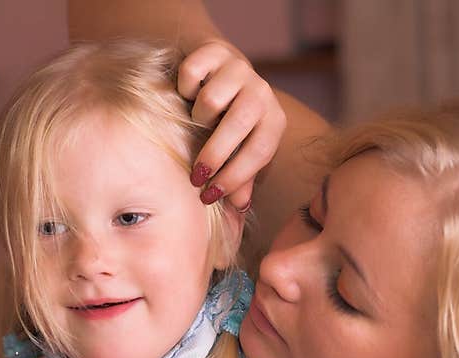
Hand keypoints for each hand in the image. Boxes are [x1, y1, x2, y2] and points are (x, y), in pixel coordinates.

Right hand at [178, 40, 286, 210]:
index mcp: (273, 120)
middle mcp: (262, 92)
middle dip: (214, 155)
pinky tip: (188, 96)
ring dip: (197, 118)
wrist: (220, 72)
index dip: (235, 177)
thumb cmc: (230, 124)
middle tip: (195, 177)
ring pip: (211, 100)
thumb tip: (239, 207)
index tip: (211, 196)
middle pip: (238, 125)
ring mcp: (239, 69)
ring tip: (196, 124)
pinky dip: (184, 89)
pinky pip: (191, 74)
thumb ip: (241, 178)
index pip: (259, 152)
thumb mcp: (240, 151)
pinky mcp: (214, 50)